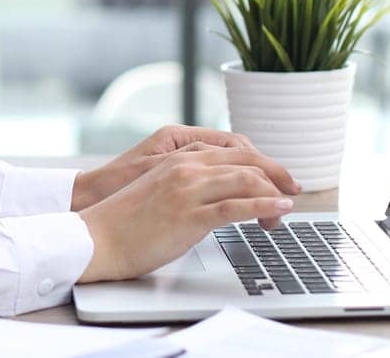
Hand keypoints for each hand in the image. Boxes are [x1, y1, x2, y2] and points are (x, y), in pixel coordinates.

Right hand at [76, 146, 296, 283]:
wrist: (96, 238)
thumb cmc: (123, 222)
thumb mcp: (158, 190)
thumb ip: (184, 185)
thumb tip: (212, 198)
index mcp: (177, 159)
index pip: (232, 150)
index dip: (261, 163)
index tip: (277, 178)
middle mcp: (185, 168)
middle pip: (246, 160)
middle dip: (276, 174)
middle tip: (293, 189)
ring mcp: (187, 190)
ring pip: (246, 180)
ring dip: (273, 194)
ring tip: (285, 209)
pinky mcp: (189, 216)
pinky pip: (236, 206)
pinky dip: (265, 206)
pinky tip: (279, 210)